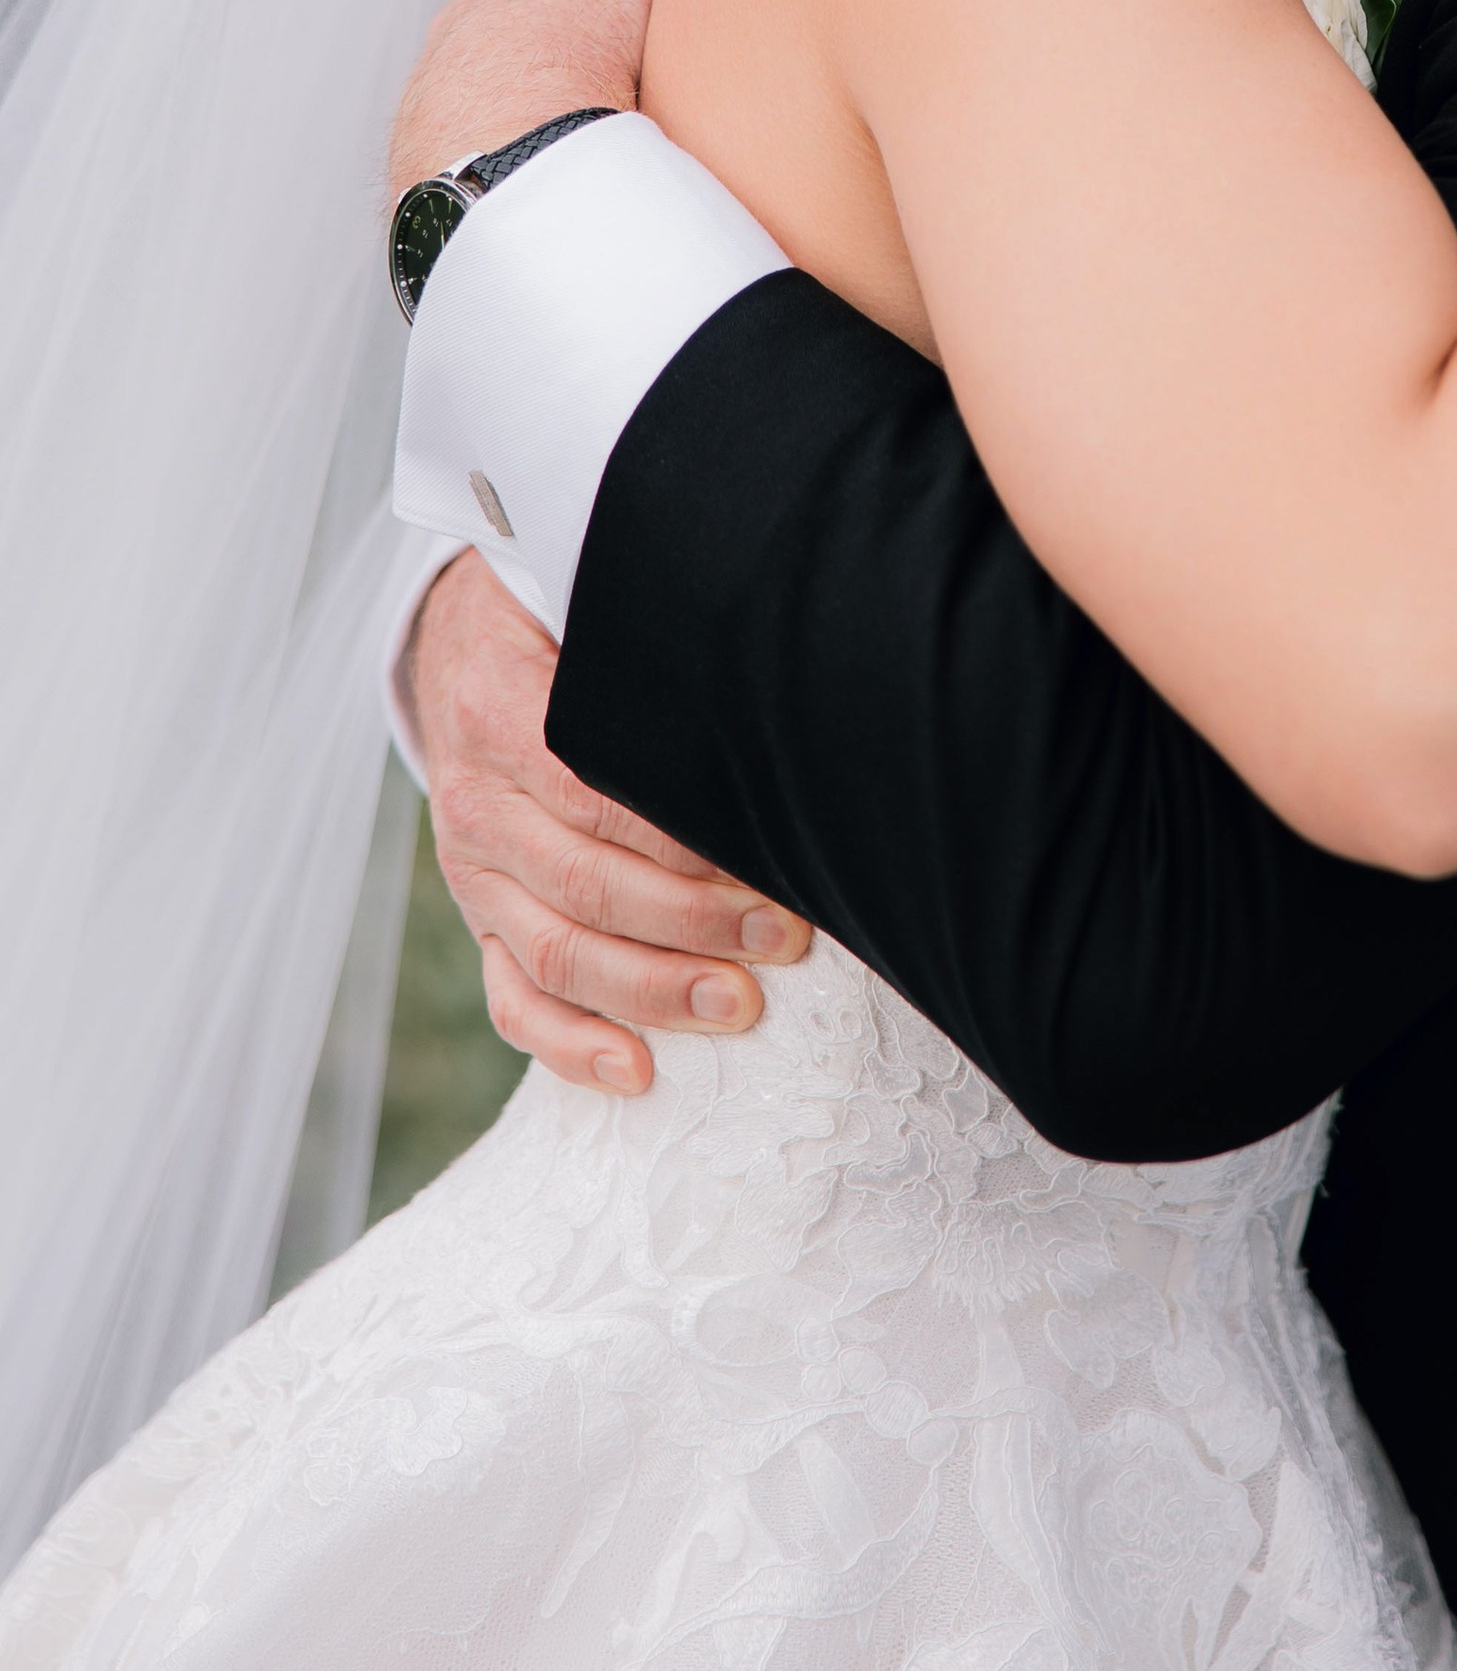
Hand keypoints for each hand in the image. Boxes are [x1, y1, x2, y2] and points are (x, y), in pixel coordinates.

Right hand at [408, 546, 809, 1092]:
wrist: (458, 644)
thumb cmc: (553, 620)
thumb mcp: (583, 601)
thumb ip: (649, 649)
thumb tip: (758, 678)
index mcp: (500, 712)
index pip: (596, 795)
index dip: (686, 840)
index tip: (771, 858)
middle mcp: (477, 803)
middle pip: (584, 884)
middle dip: (692, 921)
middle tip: (784, 938)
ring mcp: (473, 873)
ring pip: (554, 952)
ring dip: (652, 989)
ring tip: (738, 1005)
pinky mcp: (481, 920)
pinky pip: (514, 999)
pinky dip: (570, 1047)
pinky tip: (636, 1070)